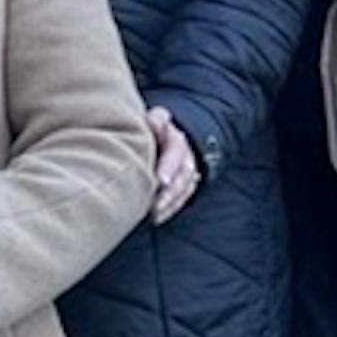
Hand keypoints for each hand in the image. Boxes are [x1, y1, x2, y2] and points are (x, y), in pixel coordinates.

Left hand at [147, 106, 200, 225]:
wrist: (163, 133)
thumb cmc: (150, 127)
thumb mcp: (153, 118)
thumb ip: (155, 119)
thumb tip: (154, 122)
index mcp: (174, 137)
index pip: (176, 151)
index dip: (169, 166)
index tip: (161, 181)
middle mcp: (184, 155)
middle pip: (182, 175)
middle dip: (170, 192)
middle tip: (156, 205)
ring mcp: (186, 171)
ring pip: (184, 189)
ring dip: (170, 203)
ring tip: (154, 214)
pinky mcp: (185, 183)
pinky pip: (181, 199)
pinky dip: (170, 209)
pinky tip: (156, 217)